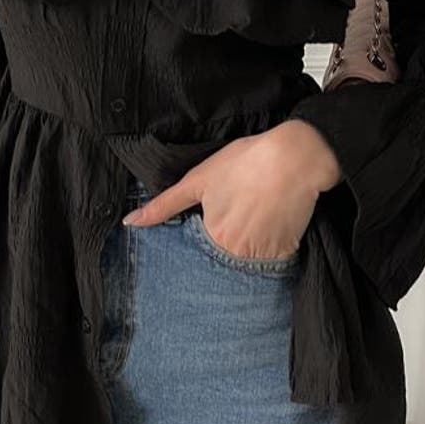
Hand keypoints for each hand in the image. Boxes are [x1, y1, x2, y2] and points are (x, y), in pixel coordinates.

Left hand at [121, 119, 342, 259]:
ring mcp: (263, 257)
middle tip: (234, 221)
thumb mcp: (199, 180)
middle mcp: (236, 254)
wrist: (295, 157)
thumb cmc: (244, 163)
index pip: (196, 257)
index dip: (200, 244)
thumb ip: (164, 205)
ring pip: (245, 265)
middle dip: (221, 251)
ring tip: (252, 221)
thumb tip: (129, 223)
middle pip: (221, 263)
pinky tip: (268, 225)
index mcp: (212, 238)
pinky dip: (266, 250)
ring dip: (244, 253)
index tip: (209, 230)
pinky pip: (269, 263)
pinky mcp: (286, 253)